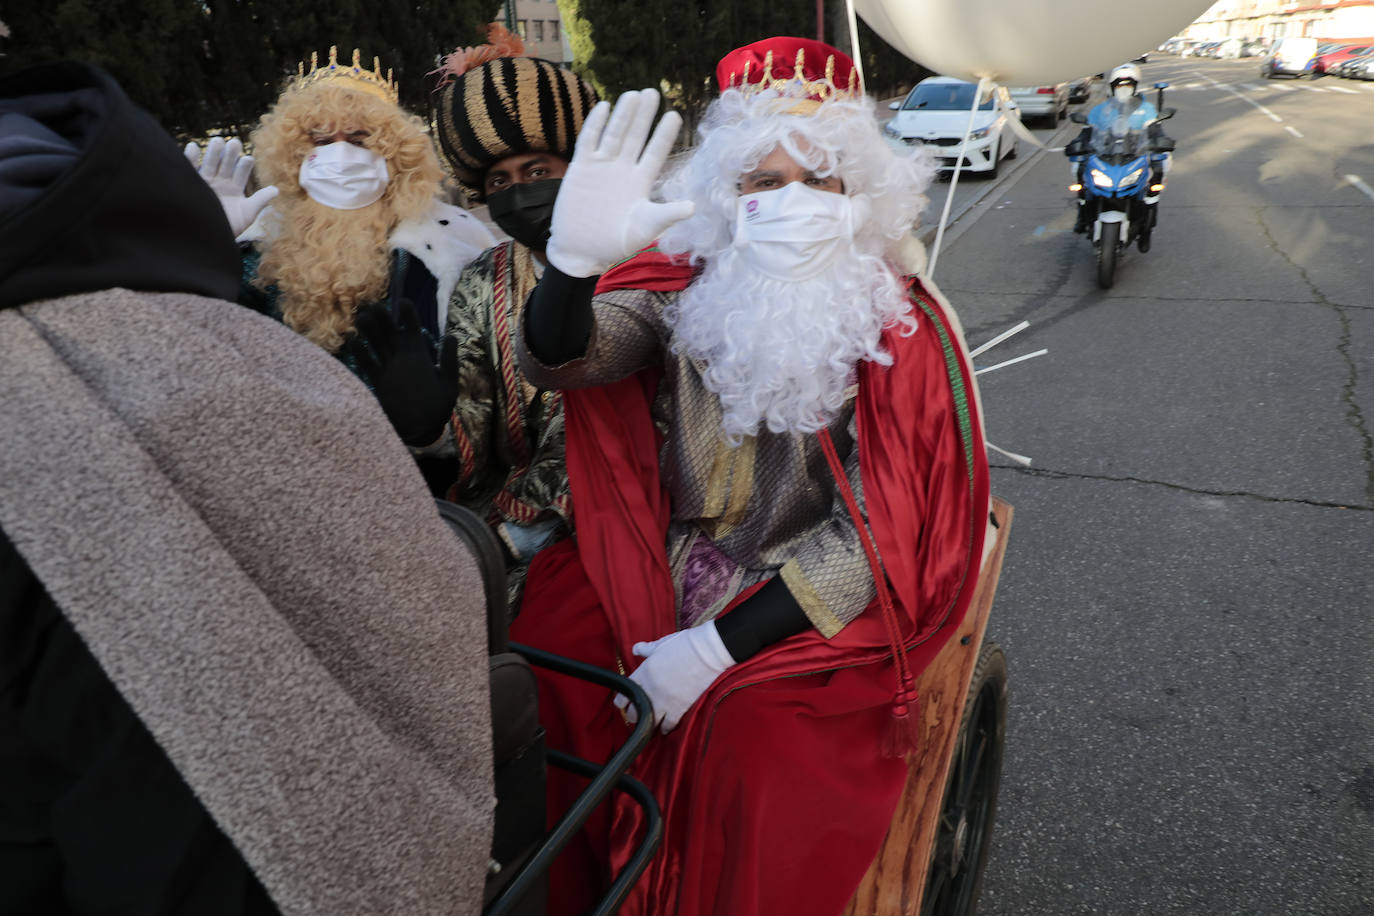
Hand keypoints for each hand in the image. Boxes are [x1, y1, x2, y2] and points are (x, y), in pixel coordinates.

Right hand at [183, 136, 278, 236]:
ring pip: (210, 164)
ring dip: (213, 153)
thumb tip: (277, 190)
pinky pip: (190, 168)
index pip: (241, 173)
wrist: (207, 239)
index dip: (244, 166)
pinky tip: (193, 147)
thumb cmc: (229, 228)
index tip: (248, 159)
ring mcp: (205, 182)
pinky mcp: (191, 184)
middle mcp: (220, 182)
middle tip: (234, 142)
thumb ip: (260, 201)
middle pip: (226, 165)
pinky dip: (190, 158)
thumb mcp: (247, 214)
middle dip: (230, 155)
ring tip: (218, 141)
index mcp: (234, 188)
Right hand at [344, 301, 458, 446]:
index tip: (403, 301)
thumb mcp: (448, 383)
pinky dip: (360, 352)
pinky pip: (367, 363)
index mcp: (420, 354)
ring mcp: (388, 367)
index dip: (408, 314)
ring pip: (376, 343)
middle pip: (390, 331)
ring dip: (368, 329)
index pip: (412, 327)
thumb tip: (452, 335)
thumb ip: (448, 360)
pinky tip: (353, 340)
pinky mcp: (378, 380)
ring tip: (361, 317)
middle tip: (372, 304)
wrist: (421, 430)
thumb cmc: (437, 407)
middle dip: (382, 316)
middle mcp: (402, 357)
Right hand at [545, 88, 695, 277]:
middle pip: (635, 137)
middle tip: (653, 92)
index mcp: (641, 183)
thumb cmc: (614, 244)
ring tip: (634, 94)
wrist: (580, 251)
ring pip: (614, 134)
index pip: (655, 153)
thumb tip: (693, 206)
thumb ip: (665, 215)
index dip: (663, 135)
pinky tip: (603, 108)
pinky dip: (595, 125)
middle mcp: (623, 170)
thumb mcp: (644, 229)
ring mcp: (601, 167)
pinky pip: (588, 141)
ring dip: (623, 115)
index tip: (674, 115)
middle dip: (644, 116)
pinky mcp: (581, 168)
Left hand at [613, 622, 733, 732]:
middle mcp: (650, 689)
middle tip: (636, 716)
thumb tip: (636, 649)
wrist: (706, 652)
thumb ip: (646, 649)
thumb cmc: (684, 644)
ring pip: (649, 722)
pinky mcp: (679, 707)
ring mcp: (664, 700)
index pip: (625, 692)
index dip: (621, 701)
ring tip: (650, 725)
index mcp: (644, 672)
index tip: (623, 704)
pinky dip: (666, 728)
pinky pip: (668, 724)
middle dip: (633, 715)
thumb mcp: (661, 644)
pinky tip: (665, 729)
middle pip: (634, 711)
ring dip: (648, 724)